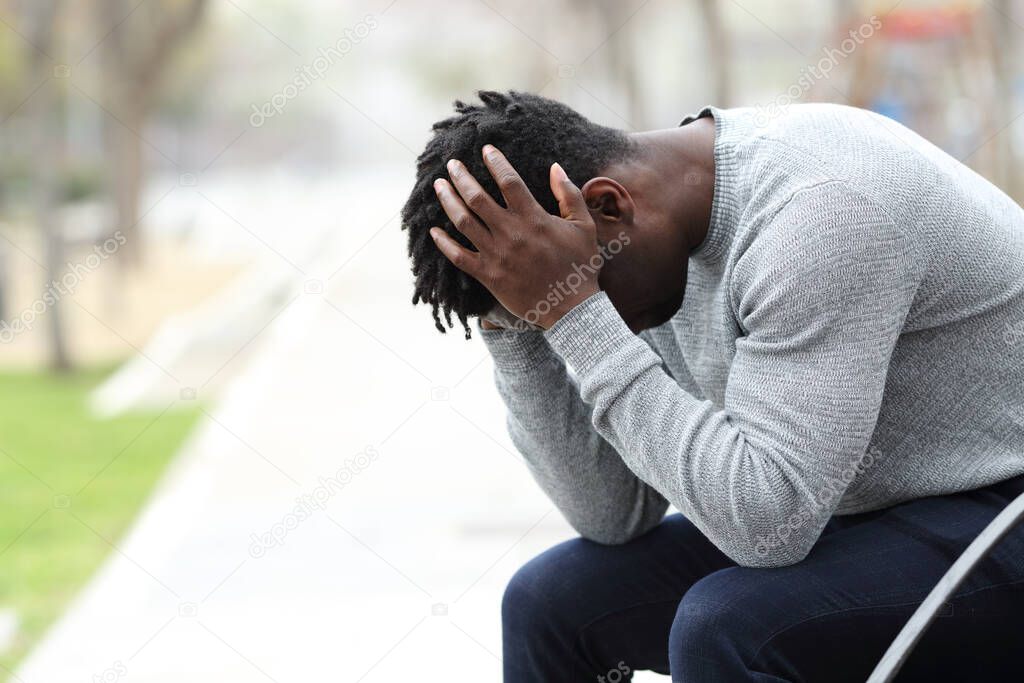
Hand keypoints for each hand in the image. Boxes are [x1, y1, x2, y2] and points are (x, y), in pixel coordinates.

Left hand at [430, 145, 601, 328]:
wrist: (572, 309)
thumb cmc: (580, 267)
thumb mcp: (584, 226)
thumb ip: (569, 195)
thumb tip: (556, 167)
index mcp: (533, 218)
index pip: (508, 181)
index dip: (495, 162)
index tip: (485, 149)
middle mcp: (511, 233)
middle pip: (477, 197)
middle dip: (462, 177)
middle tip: (451, 164)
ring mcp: (496, 255)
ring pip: (463, 222)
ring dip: (448, 201)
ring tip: (439, 186)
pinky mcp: (488, 275)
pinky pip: (459, 257)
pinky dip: (444, 243)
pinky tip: (434, 231)